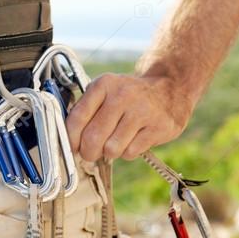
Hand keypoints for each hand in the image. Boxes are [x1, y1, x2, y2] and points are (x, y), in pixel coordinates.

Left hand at [66, 73, 191, 161]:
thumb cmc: (130, 95)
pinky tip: (133, 140)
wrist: (170, 87)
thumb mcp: (106, 91)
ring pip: (112, 149)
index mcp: (104, 85)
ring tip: (116, 142)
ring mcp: (142, 111)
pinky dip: (128, 152)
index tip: (73, 147)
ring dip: (110, 152)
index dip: (71, 139)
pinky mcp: (159, 126)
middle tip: (92, 152)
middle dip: (88, 152)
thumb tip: (68, 141)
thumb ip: (85, 111)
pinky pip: (131, 153)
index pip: (76, 118)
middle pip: (93, 138)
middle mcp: (122, 95)